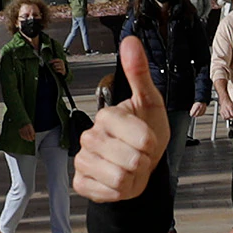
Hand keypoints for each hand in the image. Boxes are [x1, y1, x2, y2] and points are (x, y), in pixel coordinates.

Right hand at [72, 37, 172, 206]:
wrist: (139, 166)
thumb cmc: (146, 133)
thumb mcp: (150, 104)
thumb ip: (140, 73)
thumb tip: (130, 40)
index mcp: (106, 116)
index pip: (141, 138)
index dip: (151, 145)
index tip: (149, 142)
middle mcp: (89, 136)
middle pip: (131, 160)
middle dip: (144, 163)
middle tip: (140, 157)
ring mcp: (82, 160)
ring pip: (119, 179)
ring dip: (133, 179)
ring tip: (131, 169)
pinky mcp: (80, 183)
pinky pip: (106, 193)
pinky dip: (118, 193)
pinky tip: (117, 182)